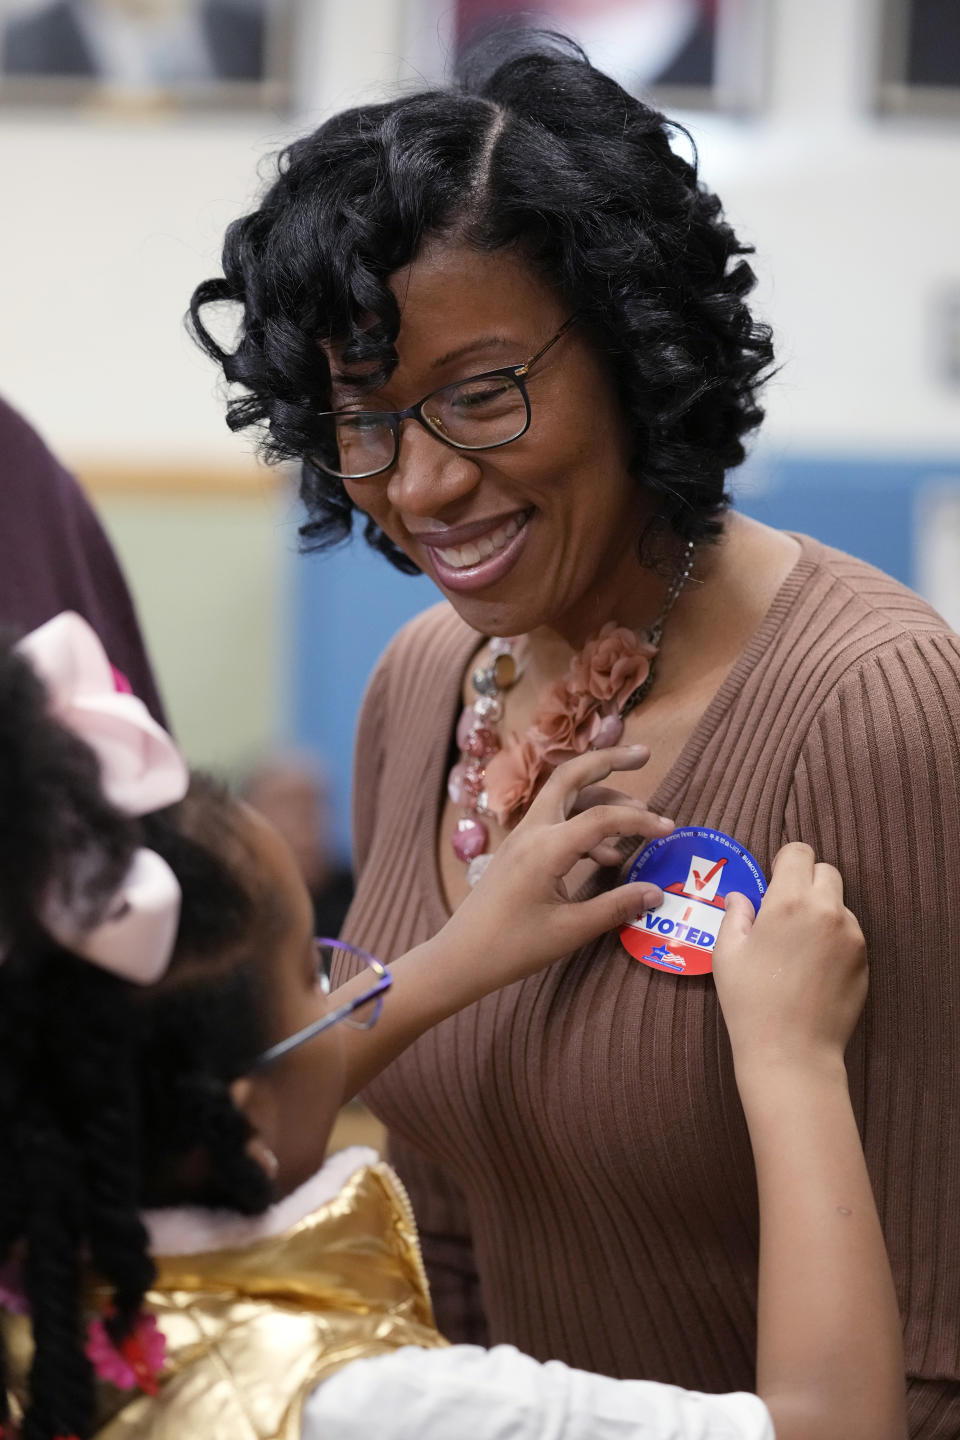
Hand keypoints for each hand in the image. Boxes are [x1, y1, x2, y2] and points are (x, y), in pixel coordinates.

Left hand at [447, 746, 672, 987]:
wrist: (460, 958)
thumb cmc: (511, 948)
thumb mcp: (570, 931)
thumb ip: (615, 907)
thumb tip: (656, 893)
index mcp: (545, 848)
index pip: (601, 818)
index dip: (640, 821)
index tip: (669, 829)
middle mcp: (531, 832)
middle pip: (570, 776)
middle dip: (608, 761)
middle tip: (644, 755)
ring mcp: (522, 838)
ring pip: (564, 797)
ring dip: (601, 796)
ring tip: (639, 815)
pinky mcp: (519, 850)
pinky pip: (556, 821)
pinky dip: (585, 824)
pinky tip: (609, 855)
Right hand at [712, 843, 866, 1074]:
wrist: (792, 1052)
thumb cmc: (750, 1002)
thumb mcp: (726, 954)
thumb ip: (735, 915)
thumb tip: (741, 898)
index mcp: (788, 902)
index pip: (800, 853)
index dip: (785, 862)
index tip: (773, 881)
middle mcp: (827, 911)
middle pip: (826, 872)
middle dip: (806, 882)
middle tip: (785, 912)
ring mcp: (852, 936)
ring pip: (840, 904)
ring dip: (822, 911)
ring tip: (799, 947)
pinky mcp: (865, 959)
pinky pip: (850, 933)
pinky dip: (834, 938)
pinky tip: (814, 968)